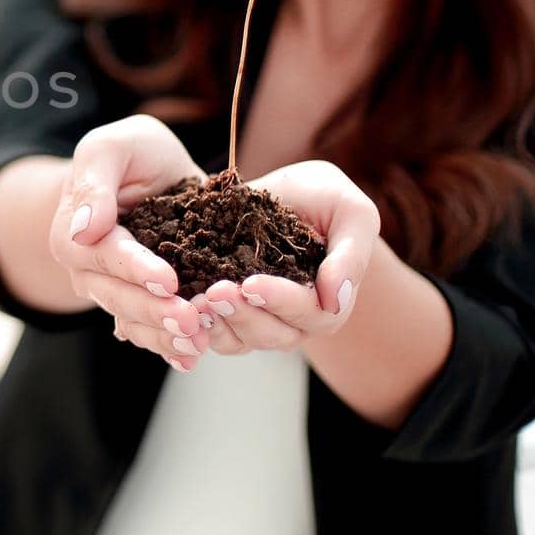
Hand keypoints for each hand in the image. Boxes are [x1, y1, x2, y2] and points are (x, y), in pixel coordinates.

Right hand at [51, 114, 211, 371]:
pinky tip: (191, 358)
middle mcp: (88, 269)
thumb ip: (95, 179)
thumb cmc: (132, 156)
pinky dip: (167, 347)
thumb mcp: (115, 147)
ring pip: (132, 321)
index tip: (168, 279)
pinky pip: (147, 332)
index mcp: (74, 232)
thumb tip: (83, 230)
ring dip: (163, 336)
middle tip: (190, 319)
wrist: (151, 175)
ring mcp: (112, 291)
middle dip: (153, 310)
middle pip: (116, 296)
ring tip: (197, 344)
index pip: (104, 254)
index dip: (134, 268)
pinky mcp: (140, 304)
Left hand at [199, 160, 379, 354]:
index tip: (251, 285)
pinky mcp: (228, 314)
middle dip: (243, 314)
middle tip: (214, 292)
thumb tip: (336, 299)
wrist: (282, 194)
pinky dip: (198, 325)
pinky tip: (182, 305)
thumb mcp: (350, 211)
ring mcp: (260, 320)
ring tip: (195, 301)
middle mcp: (295, 319)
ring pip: (240, 340)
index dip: (280, 301)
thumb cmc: (324, 199)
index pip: (309, 313)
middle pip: (273, 334)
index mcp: (328, 300)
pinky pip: (214, 335)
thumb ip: (351, 253)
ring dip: (218, 324)